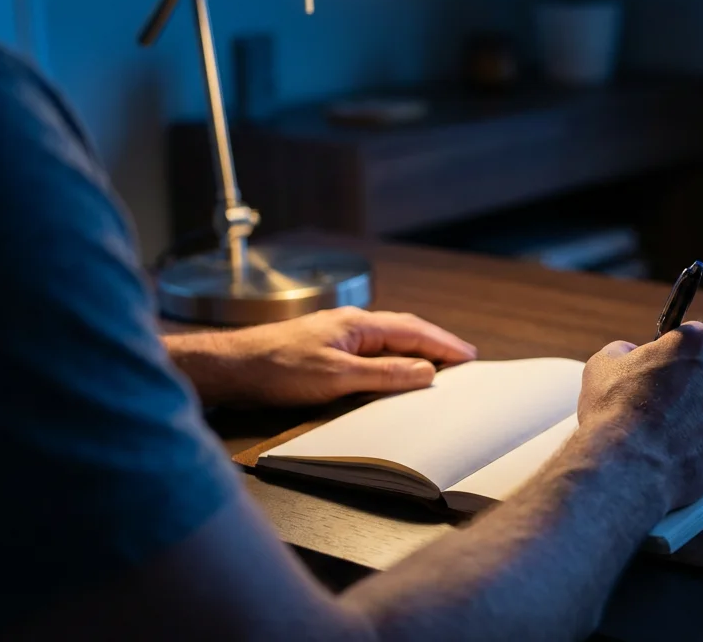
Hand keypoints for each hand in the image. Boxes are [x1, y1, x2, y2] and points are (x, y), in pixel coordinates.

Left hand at [166, 307, 477, 407]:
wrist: (231, 368)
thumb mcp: (337, 376)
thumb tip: (426, 371)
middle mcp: (351, 325)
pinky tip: (393, 370)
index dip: (445, 344)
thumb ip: (384, 373)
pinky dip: (393, 359)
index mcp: (359, 324)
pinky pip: (372, 351)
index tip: (471, 356)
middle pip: (405, 330)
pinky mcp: (324, 350)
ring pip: (388, 339)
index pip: (414, 331)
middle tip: (463, 360)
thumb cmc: (277, 369)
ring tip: (438, 365)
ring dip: (415, 350)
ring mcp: (337, 335)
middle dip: (436, 344)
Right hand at [577, 322, 702, 510]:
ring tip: (665, 433)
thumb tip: (630, 354)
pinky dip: (701, 444)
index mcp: (698, 343)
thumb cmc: (613, 411)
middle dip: (691, 384)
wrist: (626, 469)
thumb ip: (625, 350)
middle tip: (660, 403)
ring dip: (698, 415)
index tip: (659, 369)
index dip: (673, 354)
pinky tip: (675, 452)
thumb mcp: (604, 364)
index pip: (692, 338)